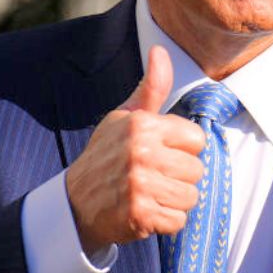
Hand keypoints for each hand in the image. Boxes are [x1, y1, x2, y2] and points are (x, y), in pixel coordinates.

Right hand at [64, 45, 205, 253]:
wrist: (75, 203)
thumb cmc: (106, 155)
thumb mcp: (124, 117)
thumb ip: (151, 87)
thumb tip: (160, 50)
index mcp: (142, 126)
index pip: (197, 139)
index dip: (182, 149)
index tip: (161, 153)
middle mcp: (141, 153)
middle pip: (197, 170)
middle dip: (179, 177)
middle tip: (153, 177)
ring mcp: (140, 185)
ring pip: (191, 197)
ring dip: (174, 201)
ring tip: (150, 194)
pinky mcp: (140, 215)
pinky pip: (178, 221)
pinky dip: (165, 222)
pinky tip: (146, 212)